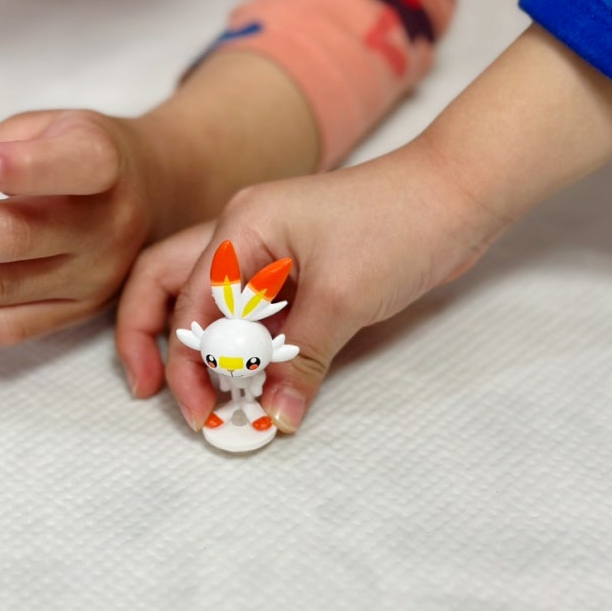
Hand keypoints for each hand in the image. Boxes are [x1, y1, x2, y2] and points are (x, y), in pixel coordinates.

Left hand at [0, 109, 162, 343]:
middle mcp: (107, 227)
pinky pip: (8, 329)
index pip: (72, 167)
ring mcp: (94, 277)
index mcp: (104, 164)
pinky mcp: (78, 311)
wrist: (151, 194)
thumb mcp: (38, 128)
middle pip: (11, 239)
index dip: (23, 168)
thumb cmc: (84, 153)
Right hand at [116, 142, 499, 431]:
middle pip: (171, 285)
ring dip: (207, 347)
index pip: (186, 302)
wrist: (457, 195)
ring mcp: (270, 249)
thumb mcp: (341, 298)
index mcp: (241, 226)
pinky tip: (254, 377)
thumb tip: (276, 415)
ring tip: (211, 396)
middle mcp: (244, 233)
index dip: (183, 362)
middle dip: (155, 340)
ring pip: (214, 301)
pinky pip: (257, 310)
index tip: (198, 409)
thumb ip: (301, 360)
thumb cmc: (398, 225)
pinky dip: (249, 344)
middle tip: (154, 391)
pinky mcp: (299, 268)